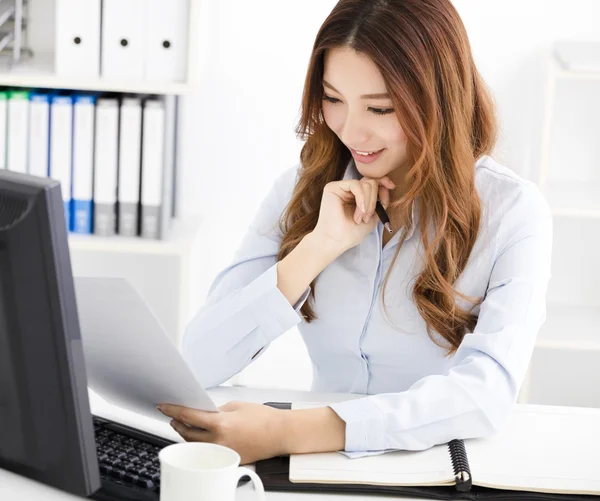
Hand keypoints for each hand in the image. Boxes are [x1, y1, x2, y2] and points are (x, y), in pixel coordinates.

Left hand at [156, 401, 285, 464]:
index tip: (163, 406)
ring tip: (183, 425)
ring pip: (195, 444)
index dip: (172, 410)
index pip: (188, 417)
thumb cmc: (263, 418)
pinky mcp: (227, 459)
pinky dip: (201, 443)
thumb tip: (204, 413)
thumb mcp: (236, 406)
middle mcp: (219, 441)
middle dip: (177, 423)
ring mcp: (222, 452)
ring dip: (186, 434)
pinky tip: (200, 436)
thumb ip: (217, 410)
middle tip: (171, 416)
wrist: (279, 433)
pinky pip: (207, 450)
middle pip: (187, 433)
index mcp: (220, 424)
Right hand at [312, 176, 395, 251]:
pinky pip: (356, 184)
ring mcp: (340, 188)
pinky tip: (359, 210)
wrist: (335, 242)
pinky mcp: (333, 187)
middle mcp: (348, 190)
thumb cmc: (351, 234)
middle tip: (367, 218)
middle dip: (374, 201)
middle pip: (371, 182)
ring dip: (368, 204)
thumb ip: (380, 202)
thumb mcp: (372, 217)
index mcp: (357, 196)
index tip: (392, 186)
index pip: (372, 182)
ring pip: (366, 184)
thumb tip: (388, 186)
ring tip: (360, 218)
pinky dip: (362, 198)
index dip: (383, 182)